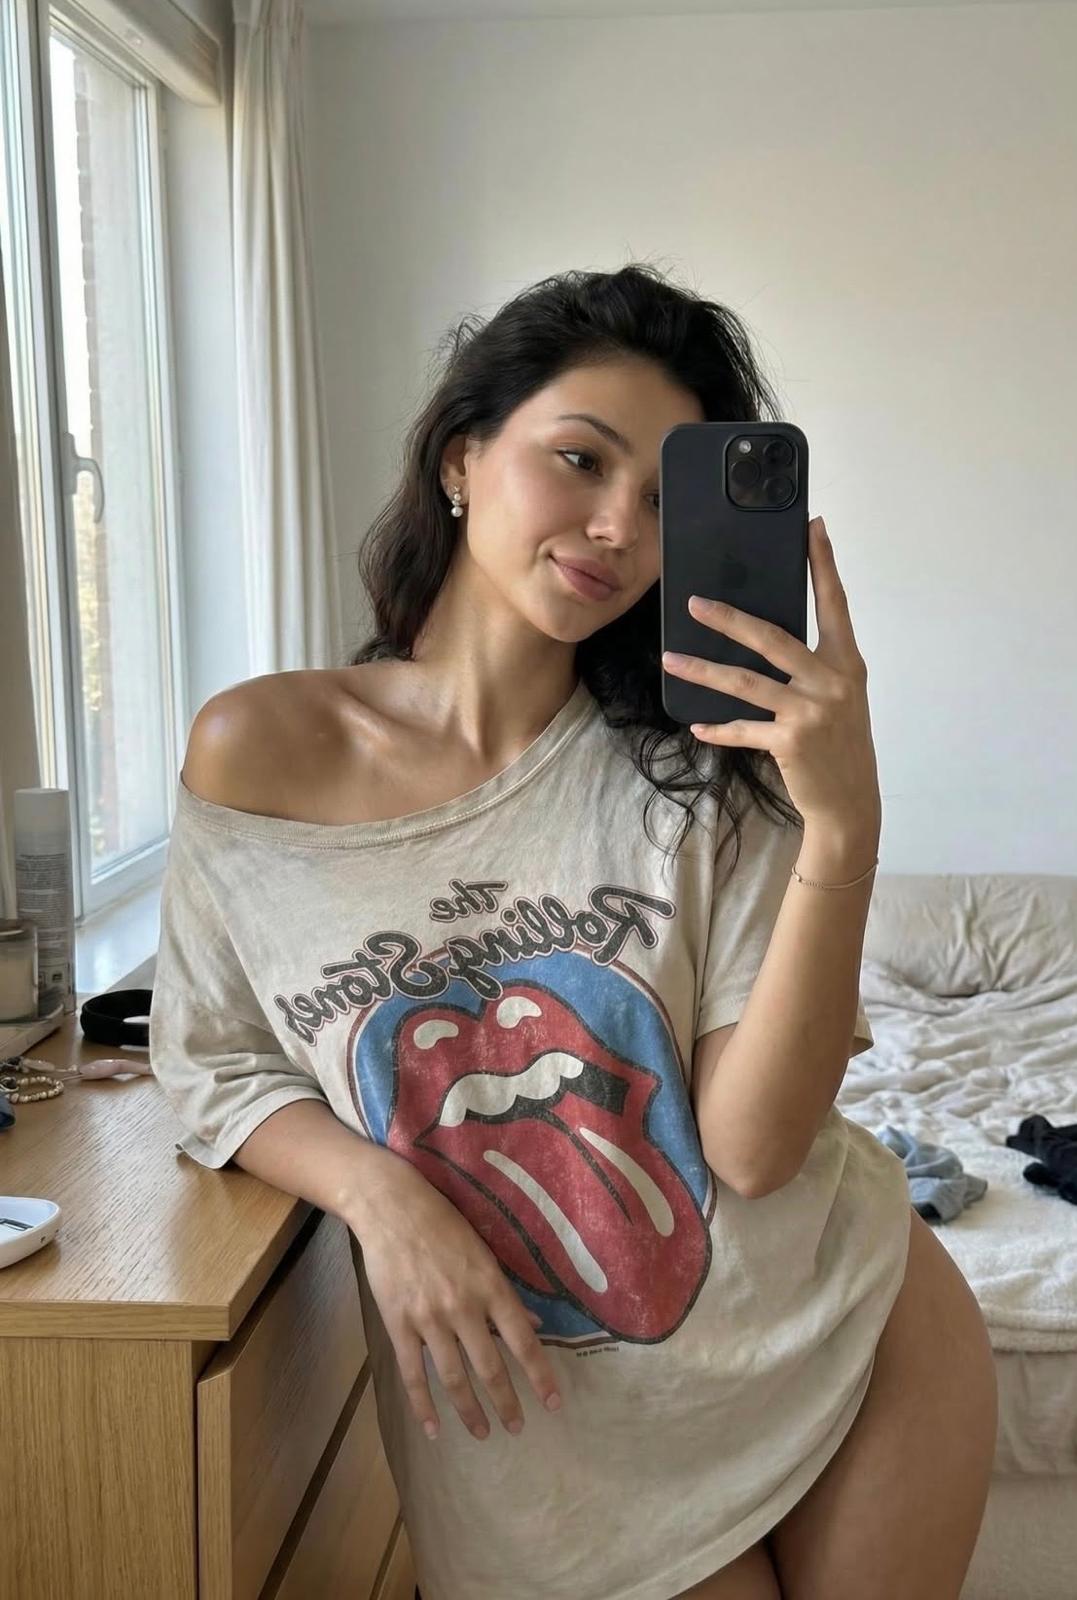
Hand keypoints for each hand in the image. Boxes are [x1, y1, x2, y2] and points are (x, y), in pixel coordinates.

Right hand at [352, 1160, 561, 1442]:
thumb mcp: (484, 1253)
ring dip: (470, 1411)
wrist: (392, 1208)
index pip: (522, 1341)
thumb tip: (534, 1326)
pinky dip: (423, 1406)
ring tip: (482, 1434)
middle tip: (517, 1428)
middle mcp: (463, 1307)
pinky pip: (412, 1374)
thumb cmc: (443, 1225)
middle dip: (506, 1403)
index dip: (540, 1375)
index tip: (553, 1404)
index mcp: (490, 1286)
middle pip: (490, 1367)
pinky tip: (434, 1429)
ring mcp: (429, 1319)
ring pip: (453, 1378)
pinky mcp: (399, 1324)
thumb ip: (506, 1294)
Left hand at [661, 516, 879, 836]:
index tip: (812, 526)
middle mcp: (833, 682)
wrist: (851, 801)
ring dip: (703, 671)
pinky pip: (743, 729)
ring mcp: (811, 712)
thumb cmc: (841, 742)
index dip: (823, 564)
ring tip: (671, 659)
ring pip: (746, 682)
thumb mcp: (839, 696)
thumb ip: (815, 665)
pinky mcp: (791, 741)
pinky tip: (697, 726)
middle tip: (694, 602)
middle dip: (729, 619)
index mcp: (847, 663)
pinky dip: (718, 729)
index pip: (835, 603)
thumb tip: (766, 635)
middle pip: (773, 638)